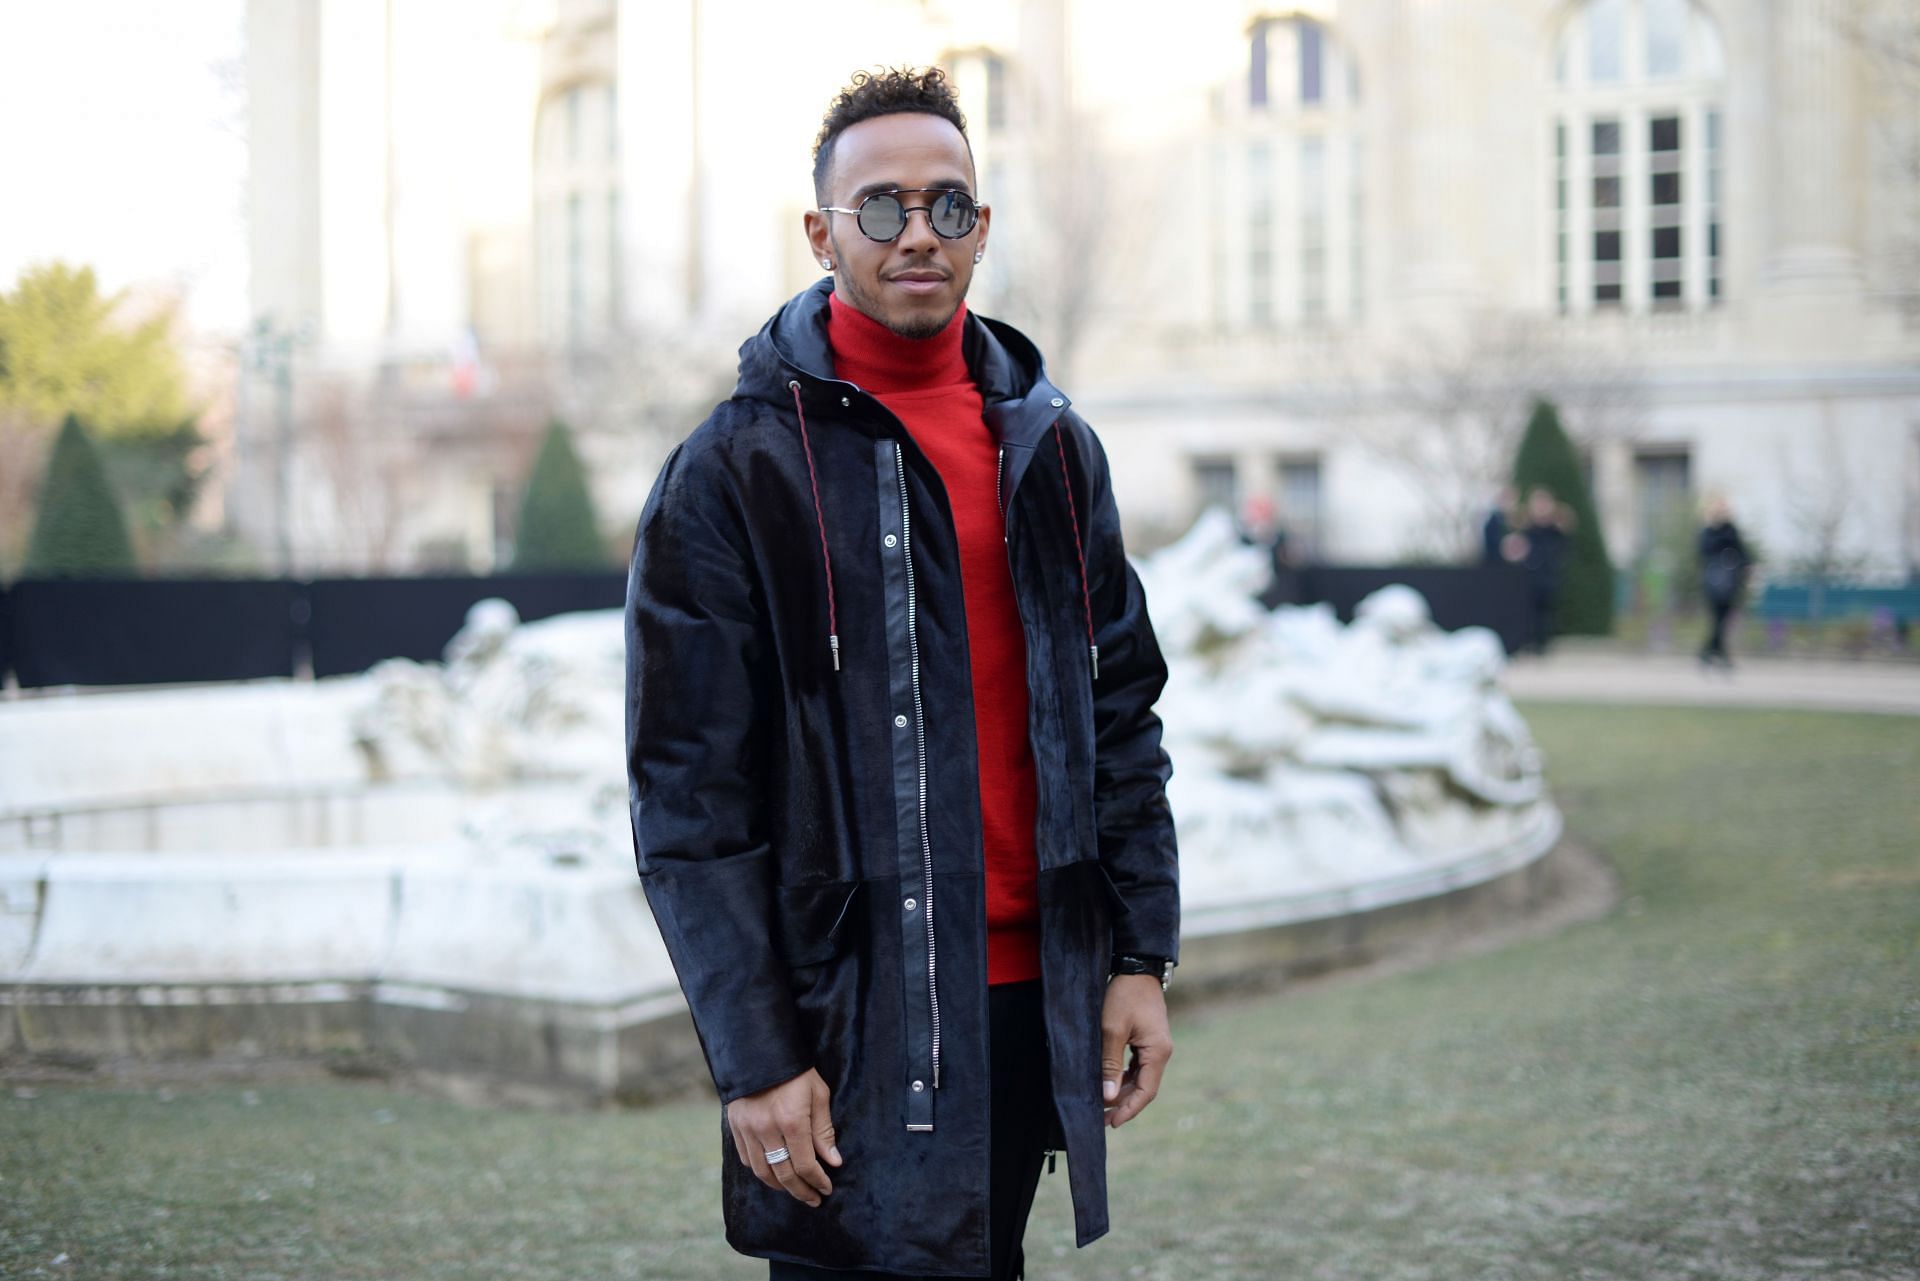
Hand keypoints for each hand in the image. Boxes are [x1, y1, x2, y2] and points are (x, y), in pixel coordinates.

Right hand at [725, 1067, 841, 1206]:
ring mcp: (748, 1129)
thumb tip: (833, 1161)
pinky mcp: (735, 1126)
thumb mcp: (818, 1094)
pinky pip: (746, 1159)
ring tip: (795, 1189)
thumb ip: (824, 1130)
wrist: (760, 1050)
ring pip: (762, 1172)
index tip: (826, 1188)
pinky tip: (772, 1173)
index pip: (806, 1165)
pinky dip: (760, 1171)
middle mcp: (766, 1129)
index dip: (817, 1181)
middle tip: (814, 1199)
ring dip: (780, 1186)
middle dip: (801, 1191)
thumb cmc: (796, 1071)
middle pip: (783, 1174)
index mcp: (791, 1121)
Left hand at [1100, 974, 1172, 1127]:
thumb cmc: (1124, 996)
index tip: (1112, 1123)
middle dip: (1123, 1104)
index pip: (1146, 1092)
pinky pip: (1136, 1066)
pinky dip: (1123, 1077)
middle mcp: (1161, 1052)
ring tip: (1102, 1104)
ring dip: (1122, 1092)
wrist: (1136, 968)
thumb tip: (1107, 1096)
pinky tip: (1108, 1083)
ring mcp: (1155, 1046)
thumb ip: (1110, 1064)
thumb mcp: (1112, 1029)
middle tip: (1100, 1118)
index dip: (1129, 1110)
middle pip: (1143, 1088)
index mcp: (1158, 1052)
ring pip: (1139, 1078)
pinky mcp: (1147, 1040)